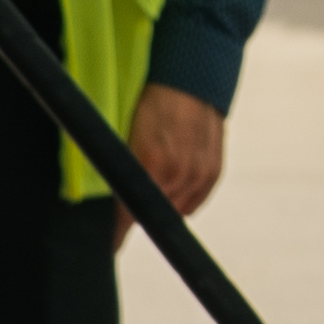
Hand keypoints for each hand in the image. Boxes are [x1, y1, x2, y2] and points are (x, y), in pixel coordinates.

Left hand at [123, 84, 227, 219]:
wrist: (190, 81)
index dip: (116, 232)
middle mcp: (178, 172)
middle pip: (153, 215)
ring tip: (154, 184)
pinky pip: (195, 202)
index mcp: (151, 164)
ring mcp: (199, 173)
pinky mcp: (214, 171)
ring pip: (176, 210)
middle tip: (129, 202)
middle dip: (139, 212)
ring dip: (163, 203)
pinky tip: (174, 184)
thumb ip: (121, 170)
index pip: (129, 214)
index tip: (109, 242)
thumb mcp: (125, 135)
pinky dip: (183, 199)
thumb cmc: (151, 104)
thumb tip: (113, 200)